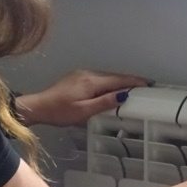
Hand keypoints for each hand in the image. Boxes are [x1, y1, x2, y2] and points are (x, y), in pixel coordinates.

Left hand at [14, 70, 150, 126]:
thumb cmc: (60, 112)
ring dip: (119, 82)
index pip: (118, 79)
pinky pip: (99, 79)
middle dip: (130, 81)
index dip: (134, 81)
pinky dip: (109, 83)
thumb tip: (124, 95)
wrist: (38, 107)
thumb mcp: (84, 111)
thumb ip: (104, 103)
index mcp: (91, 81)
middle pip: (114, 76)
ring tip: (132, 90)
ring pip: (106, 77)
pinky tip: (112, 90)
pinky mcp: (77, 78)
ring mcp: (81, 74)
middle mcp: (88, 74)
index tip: (148, 84)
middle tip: (145, 87)